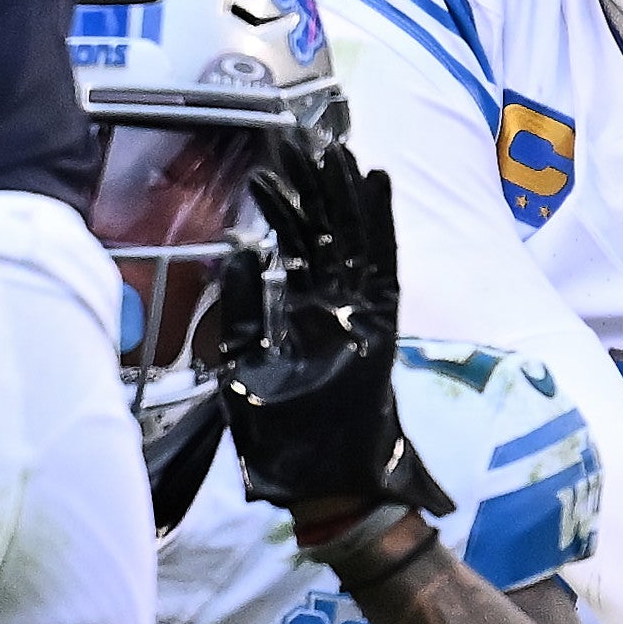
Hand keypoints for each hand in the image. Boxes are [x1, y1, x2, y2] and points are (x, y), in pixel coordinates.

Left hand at [209, 138, 439, 518]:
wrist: (318, 486)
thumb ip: (239, 309)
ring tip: (336, 147)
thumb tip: (240, 250)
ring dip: (346, 193)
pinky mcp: (381, 324)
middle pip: (326, 229)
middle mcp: (331, 303)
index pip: (292, 243)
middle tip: (301, 137)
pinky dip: (381, 225)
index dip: (281, 204)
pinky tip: (376, 184)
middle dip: (315, 184)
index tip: (266, 165)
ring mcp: (359, 311)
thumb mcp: (239, 366)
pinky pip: (383, 265)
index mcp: (298, 310)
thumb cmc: (278, 438)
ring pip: (355, 238)